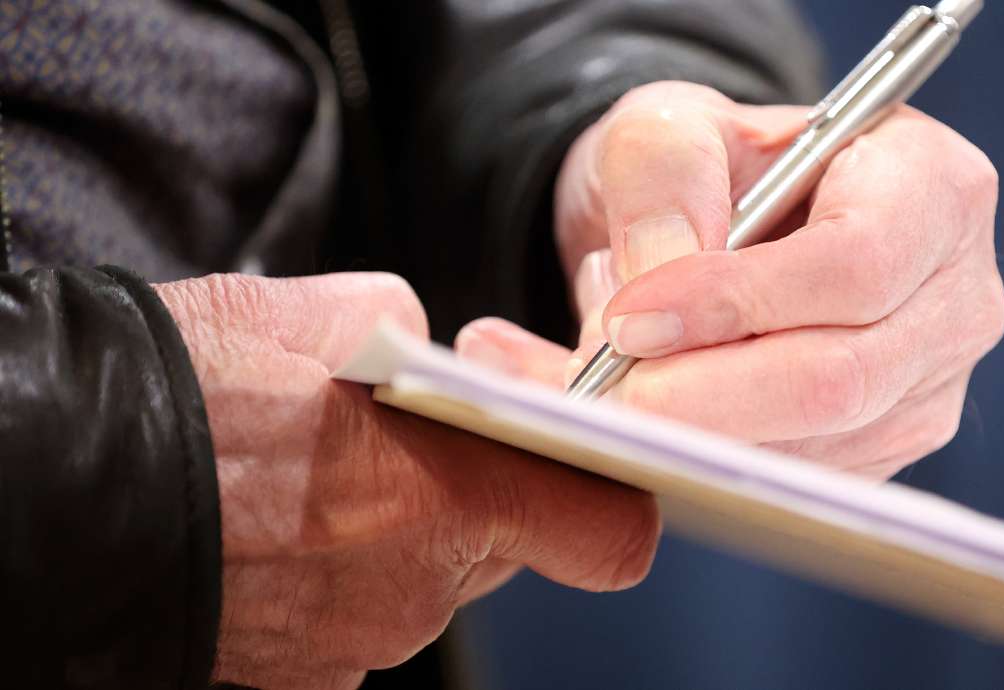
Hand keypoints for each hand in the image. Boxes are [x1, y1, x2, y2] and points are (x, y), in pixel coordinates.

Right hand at [154, 273, 658, 689]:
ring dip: (392, 529)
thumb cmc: (188, 390)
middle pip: (499, 544)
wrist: (54, 475)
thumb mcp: (328, 314)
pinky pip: (352, 612)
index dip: (611, 501)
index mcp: (451, 496)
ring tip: (315, 474)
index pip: (607, 533)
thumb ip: (421, 341)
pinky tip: (274, 523)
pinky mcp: (294, 675)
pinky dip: (334, 571)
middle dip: (471, 491)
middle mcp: (415, 592)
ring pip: (421, 579)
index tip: (590, 471)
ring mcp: (351, 646)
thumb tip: (433, 356)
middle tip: (406, 437)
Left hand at [464, 81, 1003, 479]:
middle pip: (839, 379)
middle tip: (596, 388)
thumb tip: (660, 281)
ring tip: (601, 378)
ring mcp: (927, 384)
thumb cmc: (711, 166)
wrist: (719, 226)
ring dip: (688, 430)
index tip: (631, 321)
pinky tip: (643, 412)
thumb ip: (664, 176)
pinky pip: (789, 480)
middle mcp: (955, 296)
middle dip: (700, 396)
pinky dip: (699, 459)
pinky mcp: (882, 446)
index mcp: (934, 187)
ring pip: (808, 447)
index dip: (738, 302)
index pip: (858, 264)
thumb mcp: (672, 125)